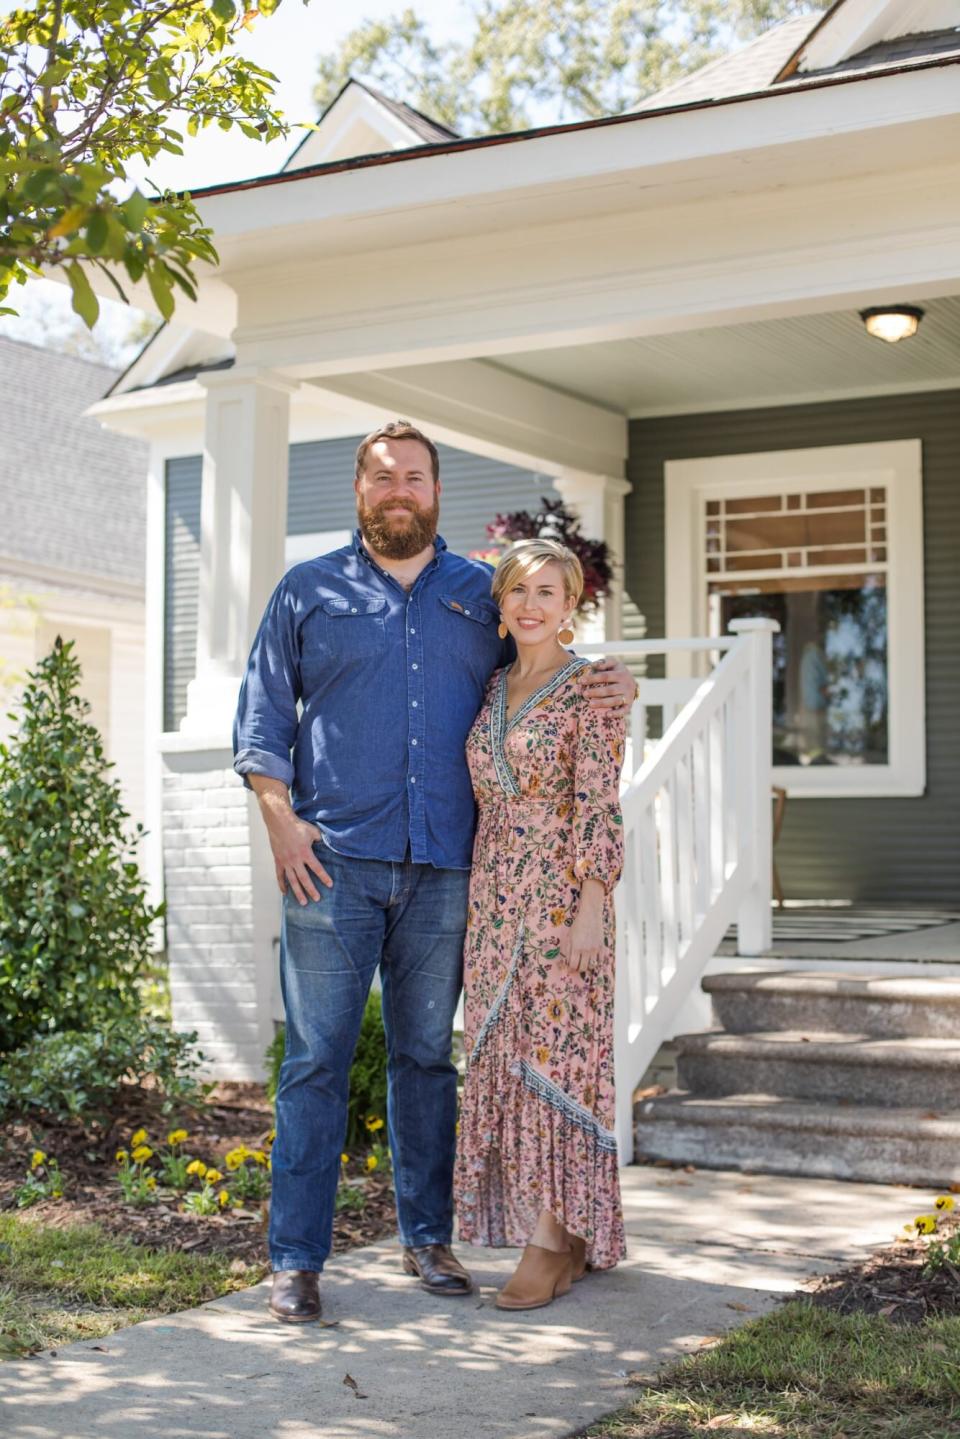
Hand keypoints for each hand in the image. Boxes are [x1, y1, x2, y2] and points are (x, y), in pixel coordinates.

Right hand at [252, 778, 332, 903]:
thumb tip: (329, 844)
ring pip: (292, 880)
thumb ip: (321, 840)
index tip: (330, 885)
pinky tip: (285, 893)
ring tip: (303, 902)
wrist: (279, 822)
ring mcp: (285, 861)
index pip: (317, 868)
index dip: (324, 877)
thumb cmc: (297, 826)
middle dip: (311, 890)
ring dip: (298, 892)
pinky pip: (279, 876)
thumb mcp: (313, 831)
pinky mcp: (278, 861)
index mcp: (305, 853)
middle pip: (304, 879)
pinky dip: (282, 885)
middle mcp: (295, 860)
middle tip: (317, 899)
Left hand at [558, 886, 602, 972]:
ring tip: (584, 962)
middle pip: (582, 968)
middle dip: (578, 969)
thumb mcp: (568, 937)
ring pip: (592, 966)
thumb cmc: (577, 926)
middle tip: (577, 966)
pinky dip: (597, 962)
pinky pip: (601, 960)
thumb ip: (566, 950)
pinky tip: (593, 958)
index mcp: (575, 948)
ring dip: (587, 966)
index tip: (570, 968)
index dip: (570, 969)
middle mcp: (586, 950)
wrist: (590, 916)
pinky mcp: (602, 947)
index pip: (573, 965)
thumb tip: (565, 962)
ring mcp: (595, 949)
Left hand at [578, 657, 636, 709]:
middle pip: (610, 690)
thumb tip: (593, 665)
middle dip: (596, 692)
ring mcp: (628, 696)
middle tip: (584, 694)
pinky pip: (624, 711)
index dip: (592, 678)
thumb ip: (604, 663)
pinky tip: (607, 715)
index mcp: (621, 674)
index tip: (580, 681)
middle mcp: (626, 685)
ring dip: (602, 703)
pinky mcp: (629, 705)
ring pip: (615, 700)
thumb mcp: (613, 663)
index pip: (605, 676)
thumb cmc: (616, 671)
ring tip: (590, 704)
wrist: (631, 682)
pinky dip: (616, 714)